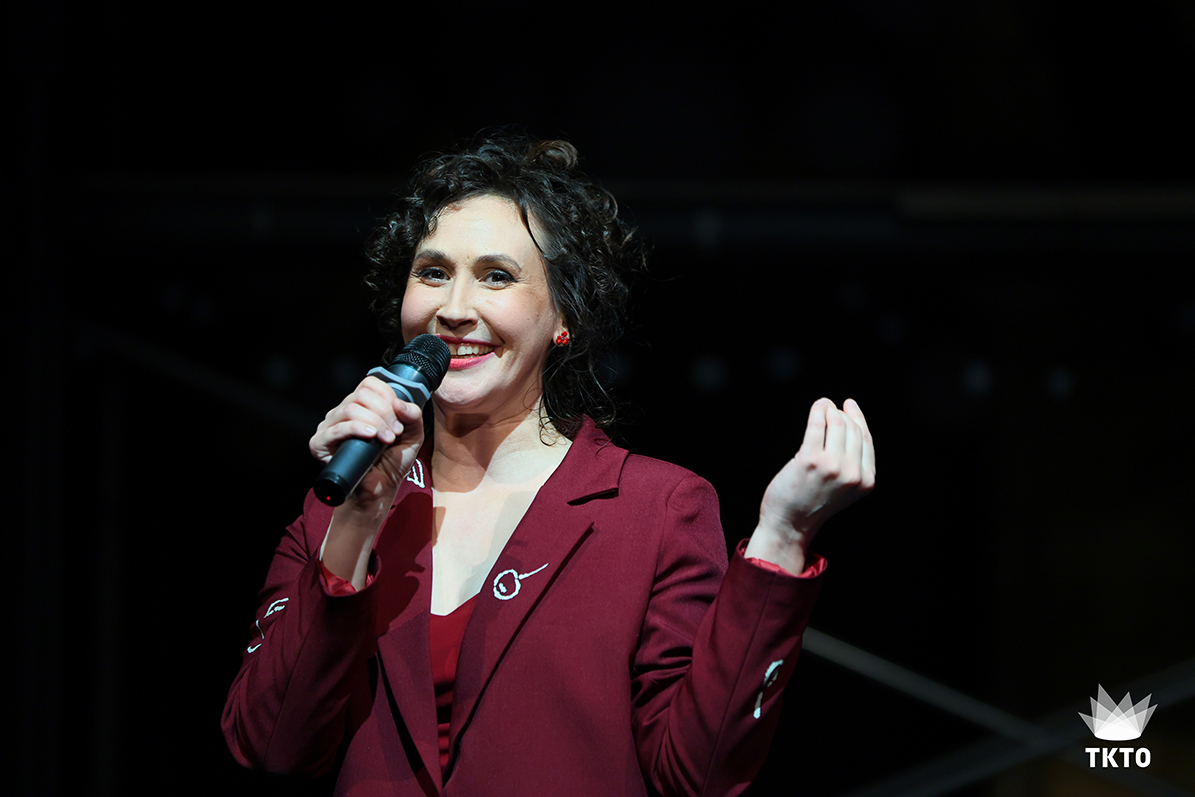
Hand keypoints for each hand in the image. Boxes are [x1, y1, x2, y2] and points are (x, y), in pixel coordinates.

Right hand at [309, 376, 424, 507]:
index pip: (369, 384)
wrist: (379, 491)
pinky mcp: (320, 443)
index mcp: (362, 406)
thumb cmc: (392, 463)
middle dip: (384, 412)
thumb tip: (399, 402)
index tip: (399, 417)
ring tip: (386, 439)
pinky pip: (337, 428)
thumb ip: (413, 416)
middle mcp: (343, 412)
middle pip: (361, 395)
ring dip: (375, 422)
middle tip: (395, 432)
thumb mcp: (412, 436)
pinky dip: (357, 428)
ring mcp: (330, 426)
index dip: (387, 396)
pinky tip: (371, 435)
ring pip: (350, 408)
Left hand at [754, 398, 875, 558]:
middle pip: (852, 429)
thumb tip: (849, 423)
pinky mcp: (810, 460)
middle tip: (830, 409)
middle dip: (841, 414)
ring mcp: (832, 466)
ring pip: (837, 424)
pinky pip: (817, 425)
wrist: (790, 524)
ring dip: (829, 410)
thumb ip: (853, 464)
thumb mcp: (844, 488)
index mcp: (866, 481)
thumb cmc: (812, 503)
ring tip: (823, 406)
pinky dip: (819, 410)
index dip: (859, 419)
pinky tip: (818, 406)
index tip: (850, 405)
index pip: (866, 440)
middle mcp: (853, 474)